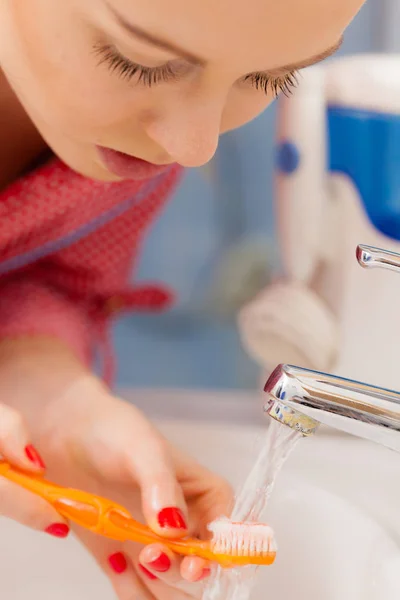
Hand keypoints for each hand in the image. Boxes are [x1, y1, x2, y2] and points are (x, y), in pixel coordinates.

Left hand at [0, 334, 233, 599]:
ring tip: (136, 561)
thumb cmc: (114, 430)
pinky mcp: (120, 555)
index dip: (218, 551)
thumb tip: (174, 529)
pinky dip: (133, 592)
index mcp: (200, 493)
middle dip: (182, 570)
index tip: (196, 560)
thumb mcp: (143, 448)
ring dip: (161, 587)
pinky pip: (135, 589)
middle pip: (198, 565)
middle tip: (152, 555)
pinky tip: (117, 564)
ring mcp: (151, 542)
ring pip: (170, 585)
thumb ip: (161, 484)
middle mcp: (181, 523)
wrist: (66, 430)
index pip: (224, 530)